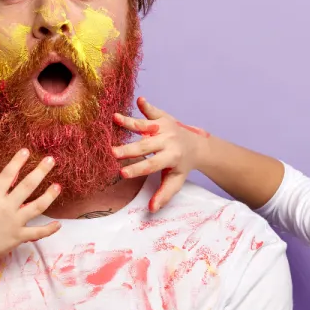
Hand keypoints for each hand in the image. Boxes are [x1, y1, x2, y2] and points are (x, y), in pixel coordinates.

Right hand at [0, 149, 61, 261]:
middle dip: (40, 171)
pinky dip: (49, 229)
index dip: (17, 161)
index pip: (8, 175)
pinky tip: (59, 224)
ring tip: (58, 186)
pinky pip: (37, 233)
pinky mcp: (20, 236)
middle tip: (50, 160)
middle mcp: (8, 207)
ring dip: (49, 196)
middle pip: (27, 186)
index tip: (26, 151)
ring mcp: (16, 222)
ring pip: (37, 206)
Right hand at [112, 96, 209, 211]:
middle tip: (112, 152)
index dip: (137, 169)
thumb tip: (152, 209)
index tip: (122, 173)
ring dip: (129, 122)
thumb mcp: (175, 180)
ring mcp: (165, 127)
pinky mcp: (163, 117)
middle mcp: (168, 140)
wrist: (197, 145)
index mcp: (171, 157)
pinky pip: (153, 111)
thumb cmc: (182, 166)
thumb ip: (164, 194)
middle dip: (128, 150)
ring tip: (114, 118)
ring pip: (145, 126)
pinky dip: (147, 106)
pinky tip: (139, 100)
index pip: (152, 164)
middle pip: (145, 146)